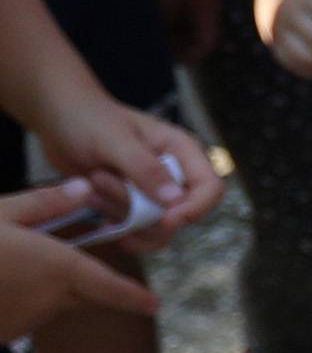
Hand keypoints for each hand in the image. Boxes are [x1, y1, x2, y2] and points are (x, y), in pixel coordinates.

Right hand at [0, 182, 163, 340]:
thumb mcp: (2, 213)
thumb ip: (46, 203)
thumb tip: (85, 189)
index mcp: (57, 267)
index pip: (109, 286)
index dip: (134, 296)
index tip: (155, 304)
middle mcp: (50, 299)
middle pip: (85, 293)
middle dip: (86, 280)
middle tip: (63, 260)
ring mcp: (29, 320)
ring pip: (56, 303)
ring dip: (48, 287)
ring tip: (17, 264)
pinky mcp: (9, 333)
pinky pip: (30, 313)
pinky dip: (25, 298)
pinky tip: (4, 281)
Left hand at [31, 98, 221, 242]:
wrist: (60, 120)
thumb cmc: (89, 119)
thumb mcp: (114, 141)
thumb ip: (145, 169)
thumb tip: (175, 201)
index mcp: (183, 151)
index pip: (211, 189)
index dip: (194, 209)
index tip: (165, 220)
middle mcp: (175, 175)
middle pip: (181, 216)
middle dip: (140, 210)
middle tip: (101, 180)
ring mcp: (155, 194)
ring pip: (156, 229)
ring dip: (121, 214)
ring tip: (92, 182)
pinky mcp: (135, 207)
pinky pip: (138, 233)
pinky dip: (117, 227)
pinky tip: (99, 214)